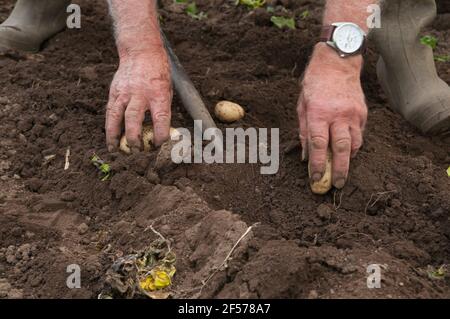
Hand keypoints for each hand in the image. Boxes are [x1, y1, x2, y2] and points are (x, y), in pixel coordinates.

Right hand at [105, 47, 171, 151]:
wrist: (141, 52)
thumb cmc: (158, 74)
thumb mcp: (167, 90)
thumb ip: (163, 110)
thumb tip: (161, 133)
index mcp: (158, 94)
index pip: (160, 118)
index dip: (160, 134)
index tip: (160, 144)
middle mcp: (140, 94)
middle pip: (134, 119)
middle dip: (134, 138)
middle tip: (136, 151)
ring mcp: (125, 92)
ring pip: (116, 116)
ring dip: (115, 135)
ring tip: (116, 150)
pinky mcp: (114, 92)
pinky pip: (110, 111)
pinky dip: (109, 127)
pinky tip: (110, 139)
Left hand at [298, 43, 367, 188]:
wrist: (338, 62)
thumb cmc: (315, 84)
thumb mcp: (302, 106)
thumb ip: (303, 131)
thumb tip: (305, 155)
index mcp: (319, 113)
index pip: (317, 145)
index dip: (316, 164)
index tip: (315, 179)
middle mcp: (338, 115)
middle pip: (341, 149)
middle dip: (339, 170)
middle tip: (337, 185)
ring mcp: (353, 114)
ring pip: (354, 144)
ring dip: (348, 159)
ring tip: (342, 170)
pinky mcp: (363, 113)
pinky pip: (359, 135)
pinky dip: (354, 145)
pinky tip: (347, 151)